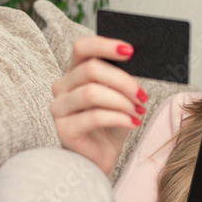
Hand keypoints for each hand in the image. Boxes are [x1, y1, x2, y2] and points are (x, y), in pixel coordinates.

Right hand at [50, 36, 147, 176]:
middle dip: (123, 81)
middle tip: (142, 95)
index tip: (130, 51)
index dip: (105, 45)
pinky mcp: (64, 130)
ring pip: (92, 93)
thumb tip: (136, 60)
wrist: (102, 156)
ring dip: (122, 102)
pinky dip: (119, 118)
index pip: (82, 47)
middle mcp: (62, 87)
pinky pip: (94, 117)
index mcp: (75, 72)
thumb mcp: (119, 95)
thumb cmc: (111, 123)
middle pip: (91, 70)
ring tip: (138, 111)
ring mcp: (59, 108)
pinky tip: (133, 122)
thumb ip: (120, 77)